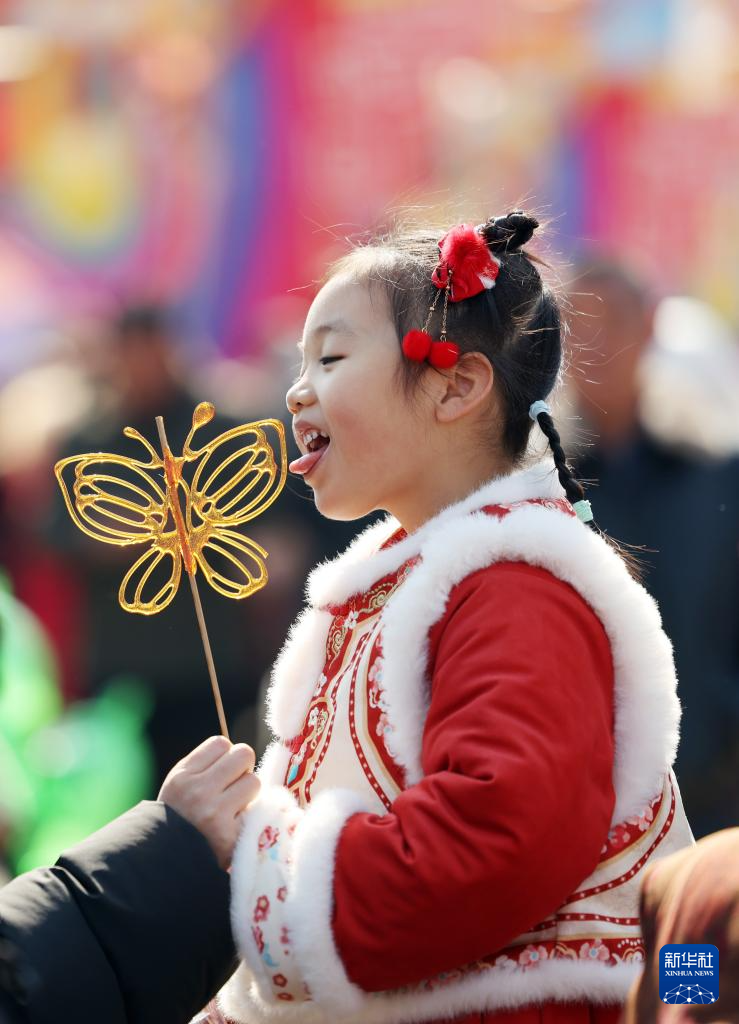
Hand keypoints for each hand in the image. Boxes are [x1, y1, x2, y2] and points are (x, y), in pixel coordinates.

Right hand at [158, 736, 259, 869]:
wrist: (167, 862)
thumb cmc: (179, 817)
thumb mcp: (179, 785)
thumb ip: (205, 765)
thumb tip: (239, 752)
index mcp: (183, 776)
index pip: (220, 743)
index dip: (226, 755)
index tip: (221, 770)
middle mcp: (198, 791)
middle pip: (243, 755)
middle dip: (242, 768)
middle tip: (234, 784)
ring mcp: (215, 814)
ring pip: (254, 782)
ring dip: (248, 793)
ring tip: (234, 806)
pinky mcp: (231, 836)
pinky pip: (257, 810)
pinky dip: (250, 816)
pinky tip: (235, 824)